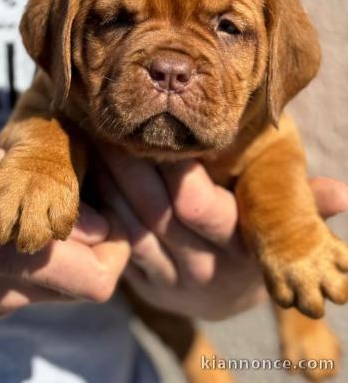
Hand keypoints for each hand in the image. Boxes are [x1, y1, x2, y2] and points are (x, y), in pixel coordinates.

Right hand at [0, 145, 129, 317]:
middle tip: (99, 206)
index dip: (119, 248)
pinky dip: (46, 258)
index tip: (117, 214)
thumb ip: (54, 203)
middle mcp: (5, 291)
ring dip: (73, 252)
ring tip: (62, 209)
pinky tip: (34, 224)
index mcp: (12, 259)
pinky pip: (32, 283)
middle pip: (83, 285)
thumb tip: (103, 230)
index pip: (99, 281)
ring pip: (60, 285)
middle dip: (100, 250)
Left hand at [100, 146, 347, 319]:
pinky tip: (94, 172)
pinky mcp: (142, 279)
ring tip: (99, 142)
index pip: (203, 211)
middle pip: (157, 214)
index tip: (162, 137)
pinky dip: (103, 206)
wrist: (225, 288)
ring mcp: (167, 276)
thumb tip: (343, 195)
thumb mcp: (282, 216)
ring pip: (131, 226)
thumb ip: (303, 204)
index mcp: (240, 249)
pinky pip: (117, 240)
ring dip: (113, 184)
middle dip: (134, 170)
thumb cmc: (255, 232)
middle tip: (118, 129)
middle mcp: (201, 267)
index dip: (180, 175)